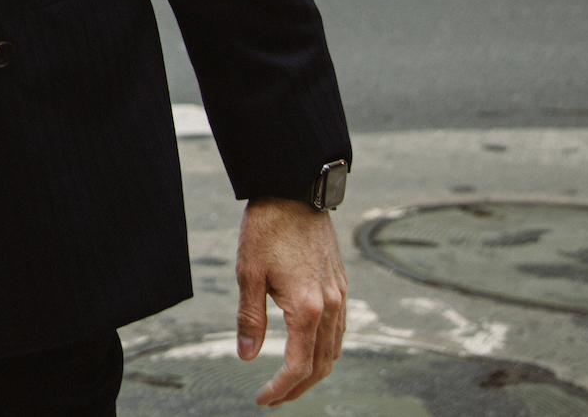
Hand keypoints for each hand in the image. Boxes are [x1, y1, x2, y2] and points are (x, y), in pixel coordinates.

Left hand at [235, 195, 346, 405]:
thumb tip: (246, 355)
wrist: (294, 191)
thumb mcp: (248, 274)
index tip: (263, 399)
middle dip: (299, 388)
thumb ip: (250, 319)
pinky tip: (308, 348)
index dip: (281, 388)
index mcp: (308, 308)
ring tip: (289, 380)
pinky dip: (325, 349)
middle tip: (274, 398)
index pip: (299, 366)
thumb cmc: (267, 228)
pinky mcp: (341, 285)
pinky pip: (339, 330)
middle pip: (322, 365)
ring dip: (314, 371)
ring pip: (335, 349)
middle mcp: (332, 306)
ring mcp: (340, 296)